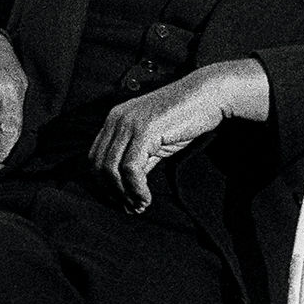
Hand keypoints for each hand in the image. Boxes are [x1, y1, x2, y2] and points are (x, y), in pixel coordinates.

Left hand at [88, 59, 270, 212]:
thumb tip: (128, 188)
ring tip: (140, 205)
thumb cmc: (185, 117)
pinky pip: (130, 168)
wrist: (208, 95)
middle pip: (98, 166)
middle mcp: (116, 119)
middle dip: (112, 192)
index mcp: (115, 119)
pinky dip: (136, 189)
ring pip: (112, 170)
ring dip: (125, 194)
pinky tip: (146, 198)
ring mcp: (128, 123)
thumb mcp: (155, 141)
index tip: (122, 201)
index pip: (96, 157)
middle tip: (130, 208)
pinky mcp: (143, 130)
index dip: (104, 184)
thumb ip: (139, 160)